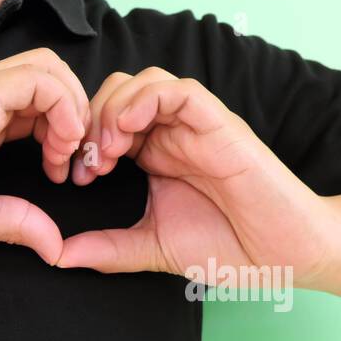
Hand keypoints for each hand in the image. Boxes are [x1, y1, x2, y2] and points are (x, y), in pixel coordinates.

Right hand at [0, 49, 88, 261]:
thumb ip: (14, 222)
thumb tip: (55, 247)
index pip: (36, 102)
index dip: (62, 132)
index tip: (61, 176)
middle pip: (48, 75)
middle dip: (76, 116)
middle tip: (72, 165)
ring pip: (48, 67)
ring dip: (73, 109)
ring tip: (64, 156)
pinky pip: (38, 80)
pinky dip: (63, 108)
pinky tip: (54, 149)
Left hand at [60, 67, 333, 285]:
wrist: (283, 254)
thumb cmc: (226, 246)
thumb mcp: (150, 247)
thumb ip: (106, 249)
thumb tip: (57, 256)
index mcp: (153, 156)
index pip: (105, 120)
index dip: (79, 140)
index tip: (71, 177)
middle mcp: (171, 134)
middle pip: (117, 93)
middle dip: (89, 120)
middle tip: (85, 164)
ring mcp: (195, 127)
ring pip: (145, 83)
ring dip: (114, 109)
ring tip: (107, 151)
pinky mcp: (220, 125)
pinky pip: (180, 91)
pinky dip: (148, 100)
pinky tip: (128, 131)